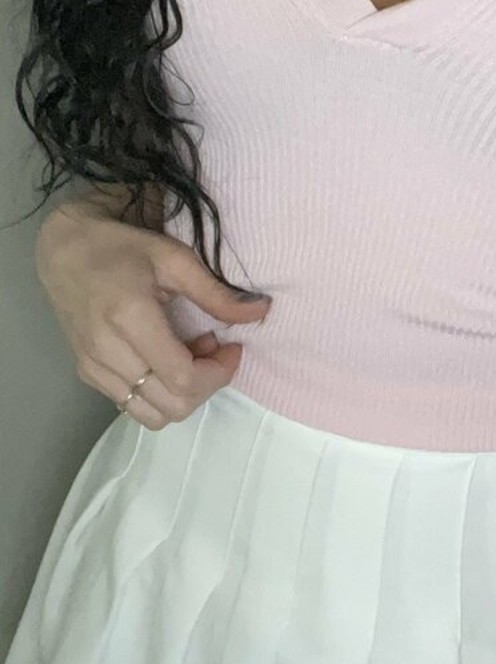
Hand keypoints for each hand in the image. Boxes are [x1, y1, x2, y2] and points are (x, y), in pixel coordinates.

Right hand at [35, 201, 271, 428]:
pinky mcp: (87, 374)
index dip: (219, 373)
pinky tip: (165, 359)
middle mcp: (107, 351)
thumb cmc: (124, 248)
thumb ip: (217, 293)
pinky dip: (160, 394)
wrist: (65, 251)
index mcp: (130, 319)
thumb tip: (262, 311)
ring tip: (190, 354)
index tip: (232, 347)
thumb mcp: (176, 259)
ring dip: (184, 394)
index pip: (182, 378)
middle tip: (213, 348)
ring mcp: (93, 367)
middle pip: (171, 405)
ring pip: (153, 415)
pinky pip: (133, 406)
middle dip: (206, 384)